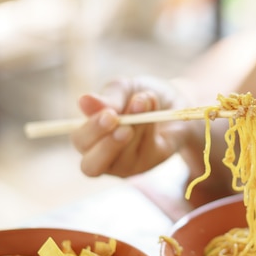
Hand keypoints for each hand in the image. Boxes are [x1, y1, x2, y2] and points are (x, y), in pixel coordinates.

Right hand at [71, 76, 189, 177]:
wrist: (174, 101)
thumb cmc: (139, 95)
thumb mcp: (123, 89)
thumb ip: (106, 98)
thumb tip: (83, 100)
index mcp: (89, 137)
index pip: (81, 143)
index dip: (92, 131)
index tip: (109, 114)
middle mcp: (104, 157)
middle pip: (91, 166)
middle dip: (108, 144)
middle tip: (123, 124)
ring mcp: (127, 165)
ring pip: (124, 157)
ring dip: (136, 127)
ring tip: (143, 101)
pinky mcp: (150, 163)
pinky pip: (147, 151)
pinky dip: (150, 128)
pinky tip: (154, 110)